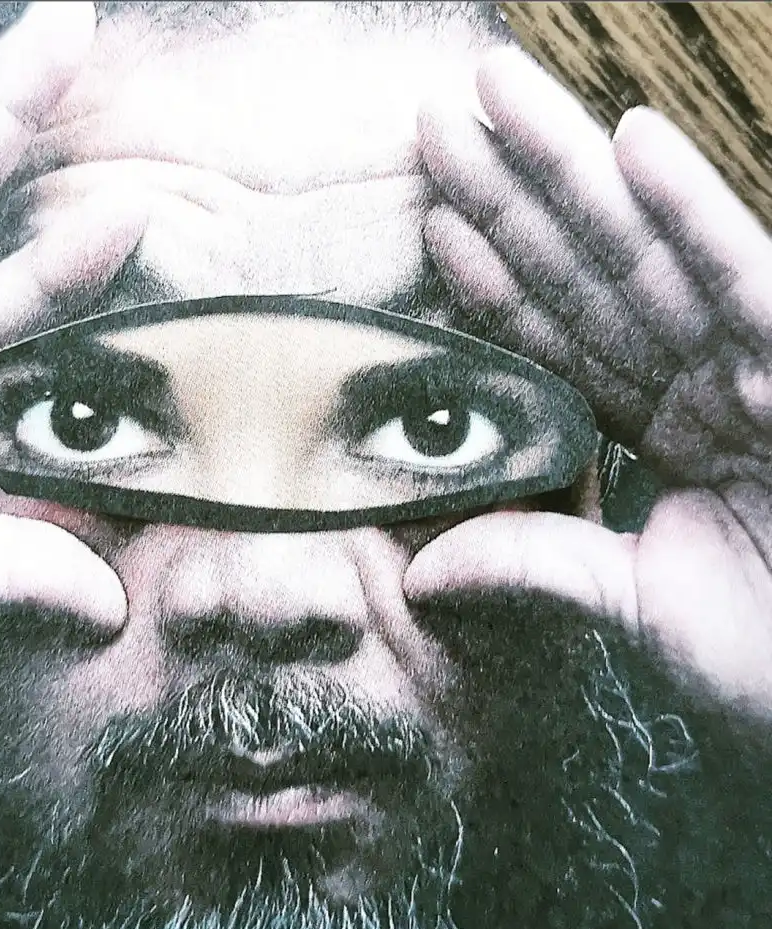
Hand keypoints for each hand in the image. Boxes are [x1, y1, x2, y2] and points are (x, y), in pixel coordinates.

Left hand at [410, 48, 771, 714]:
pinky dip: (691, 210)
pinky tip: (630, 144)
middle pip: (586, 270)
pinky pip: (744, 278)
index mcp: (663, 427)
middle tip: (435, 118)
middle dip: (511, 192)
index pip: (559, 336)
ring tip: (495, 93)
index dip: (492, 278)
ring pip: (647, 249)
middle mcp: (704, 378)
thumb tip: (420, 572)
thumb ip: (535, 565)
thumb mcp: (633, 605)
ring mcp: (758, 363)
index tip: (431, 218)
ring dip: (570, 168)